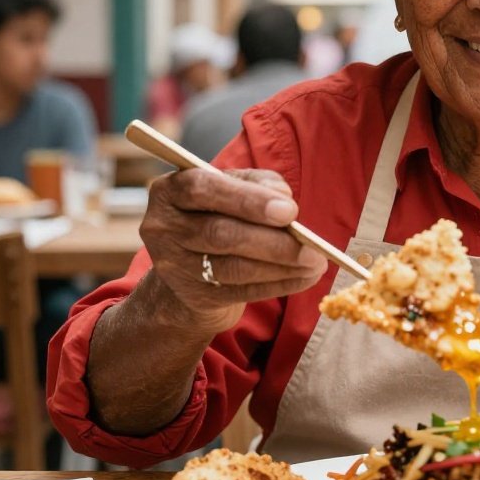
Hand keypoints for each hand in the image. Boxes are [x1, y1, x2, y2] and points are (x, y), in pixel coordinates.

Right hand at [140, 168, 327, 332]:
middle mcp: (163, 228)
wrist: (188, 268)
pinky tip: (304, 278)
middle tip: (311, 245)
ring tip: (316, 262)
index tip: (289, 210)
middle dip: (272, 240)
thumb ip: (258, 184)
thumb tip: (283, 196)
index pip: (204, 188)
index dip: (248, 200)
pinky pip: (243, 291)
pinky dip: (279, 285)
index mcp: (170, 190)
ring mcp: (175, 266)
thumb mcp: (233, 188)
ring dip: (281, 266)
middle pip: (220, 234)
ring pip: (233, 267)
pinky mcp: (195, 296)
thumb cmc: (217, 215)